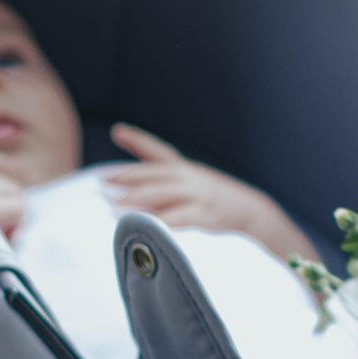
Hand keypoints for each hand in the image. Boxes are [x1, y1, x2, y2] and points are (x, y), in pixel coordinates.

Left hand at [104, 123, 318, 260]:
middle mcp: (190, 177)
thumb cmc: (216, 201)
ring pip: (163, 194)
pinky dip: (162, 222)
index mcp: (185, 169)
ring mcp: (198, 195)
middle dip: (129, 176)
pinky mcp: (205, 215)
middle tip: (104, 182)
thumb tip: (132, 188)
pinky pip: (180, 217)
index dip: (138, 139)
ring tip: (116, 206)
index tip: (119, 131)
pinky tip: (147, 226)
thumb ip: (165, 181)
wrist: (253, 213)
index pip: (159, 151)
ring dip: (138, 199)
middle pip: (154, 173)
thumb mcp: (192, 184)